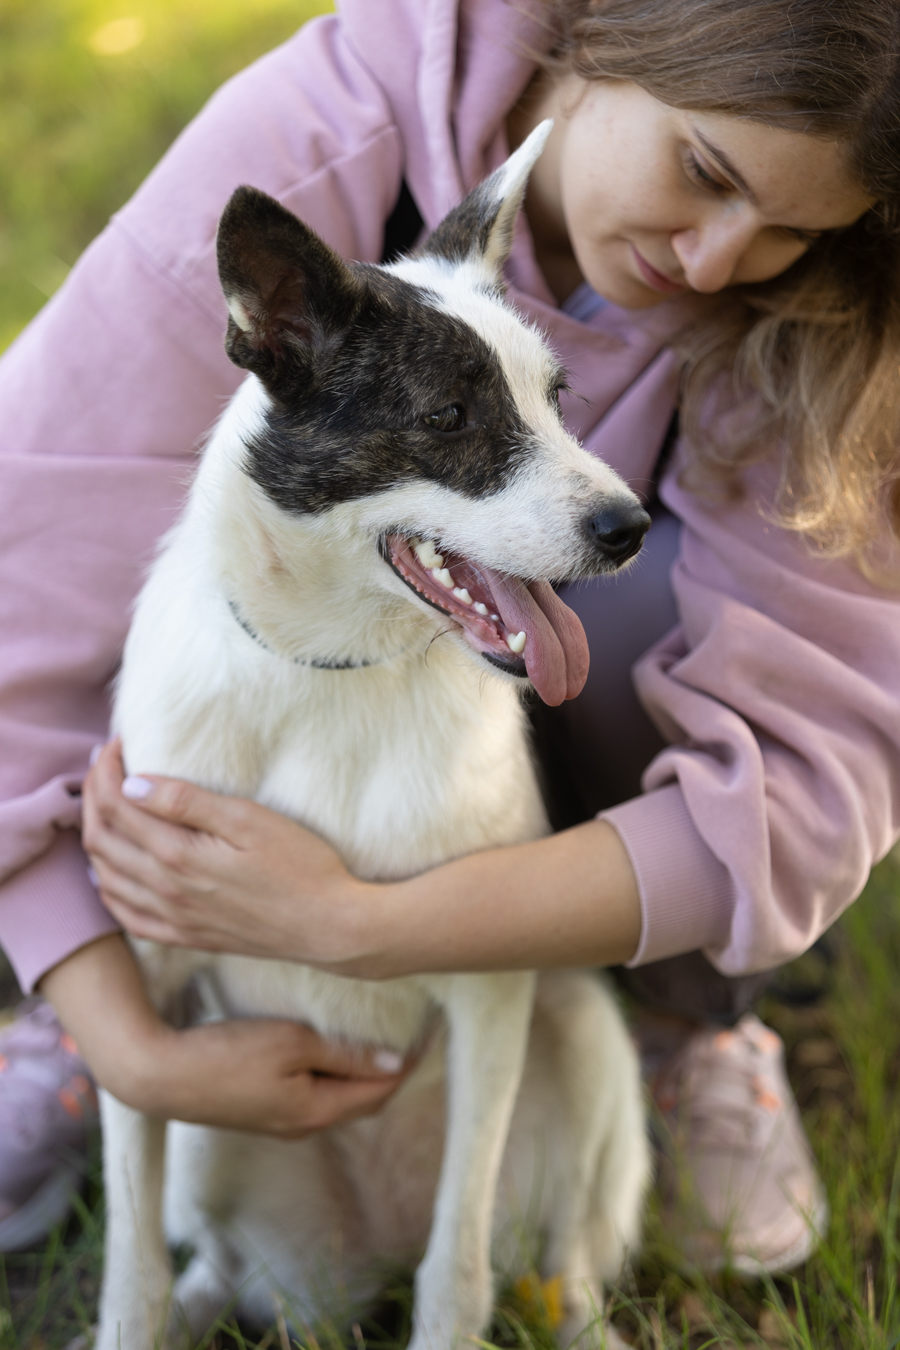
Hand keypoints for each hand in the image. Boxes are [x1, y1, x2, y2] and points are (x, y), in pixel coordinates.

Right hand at [41, 935, 408, 1136]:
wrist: (161, 1075)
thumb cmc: (227, 1054)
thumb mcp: (292, 1043)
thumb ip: (345, 1055)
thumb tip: (396, 1064)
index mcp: (318, 1111)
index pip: (381, 1089)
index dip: (409, 1061)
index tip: (429, 1031)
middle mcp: (304, 1125)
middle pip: (364, 1099)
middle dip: (392, 1072)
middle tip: (413, 1034)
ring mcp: (281, 1122)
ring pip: (339, 1098)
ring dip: (362, 1073)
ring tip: (381, 1039)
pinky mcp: (262, 1111)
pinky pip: (314, 1095)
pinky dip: (334, 1075)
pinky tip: (332, 1051)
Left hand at [82, 740, 368, 966]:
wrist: (330, 926)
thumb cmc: (301, 865)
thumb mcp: (249, 820)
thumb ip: (188, 802)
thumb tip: (132, 784)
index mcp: (178, 855)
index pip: (116, 804)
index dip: (107, 769)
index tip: (116, 744)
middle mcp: (165, 890)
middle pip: (101, 838)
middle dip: (92, 796)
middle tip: (103, 766)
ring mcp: (173, 918)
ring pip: (106, 877)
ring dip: (95, 836)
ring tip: (104, 806)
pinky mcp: (186, 937)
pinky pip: (126, 917)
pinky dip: (108, 888)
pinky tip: (113, 871)